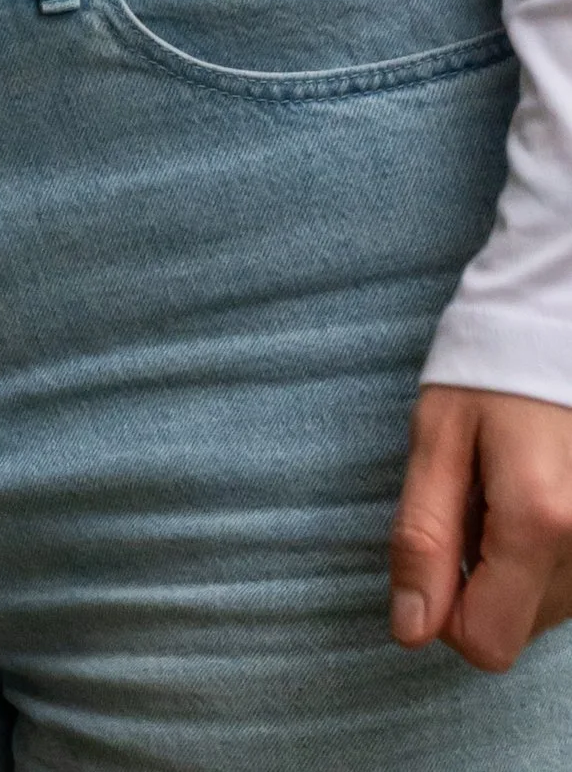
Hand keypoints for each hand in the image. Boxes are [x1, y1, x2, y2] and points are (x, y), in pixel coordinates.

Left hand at [392, 384, 571, 669]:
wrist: (555, 324)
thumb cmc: (488, 371)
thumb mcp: (436, 439)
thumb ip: (422, 536)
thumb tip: (410, 629)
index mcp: (541, 524)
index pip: (487, 642)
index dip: (443, 609)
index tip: (434, 545)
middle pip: (516, 627)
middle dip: (478, 581)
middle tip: (471, 500)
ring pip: (544, 611)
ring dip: (511, 568)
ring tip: (504, 490)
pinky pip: (567, 584)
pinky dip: (541, 556)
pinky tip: (533, 497)